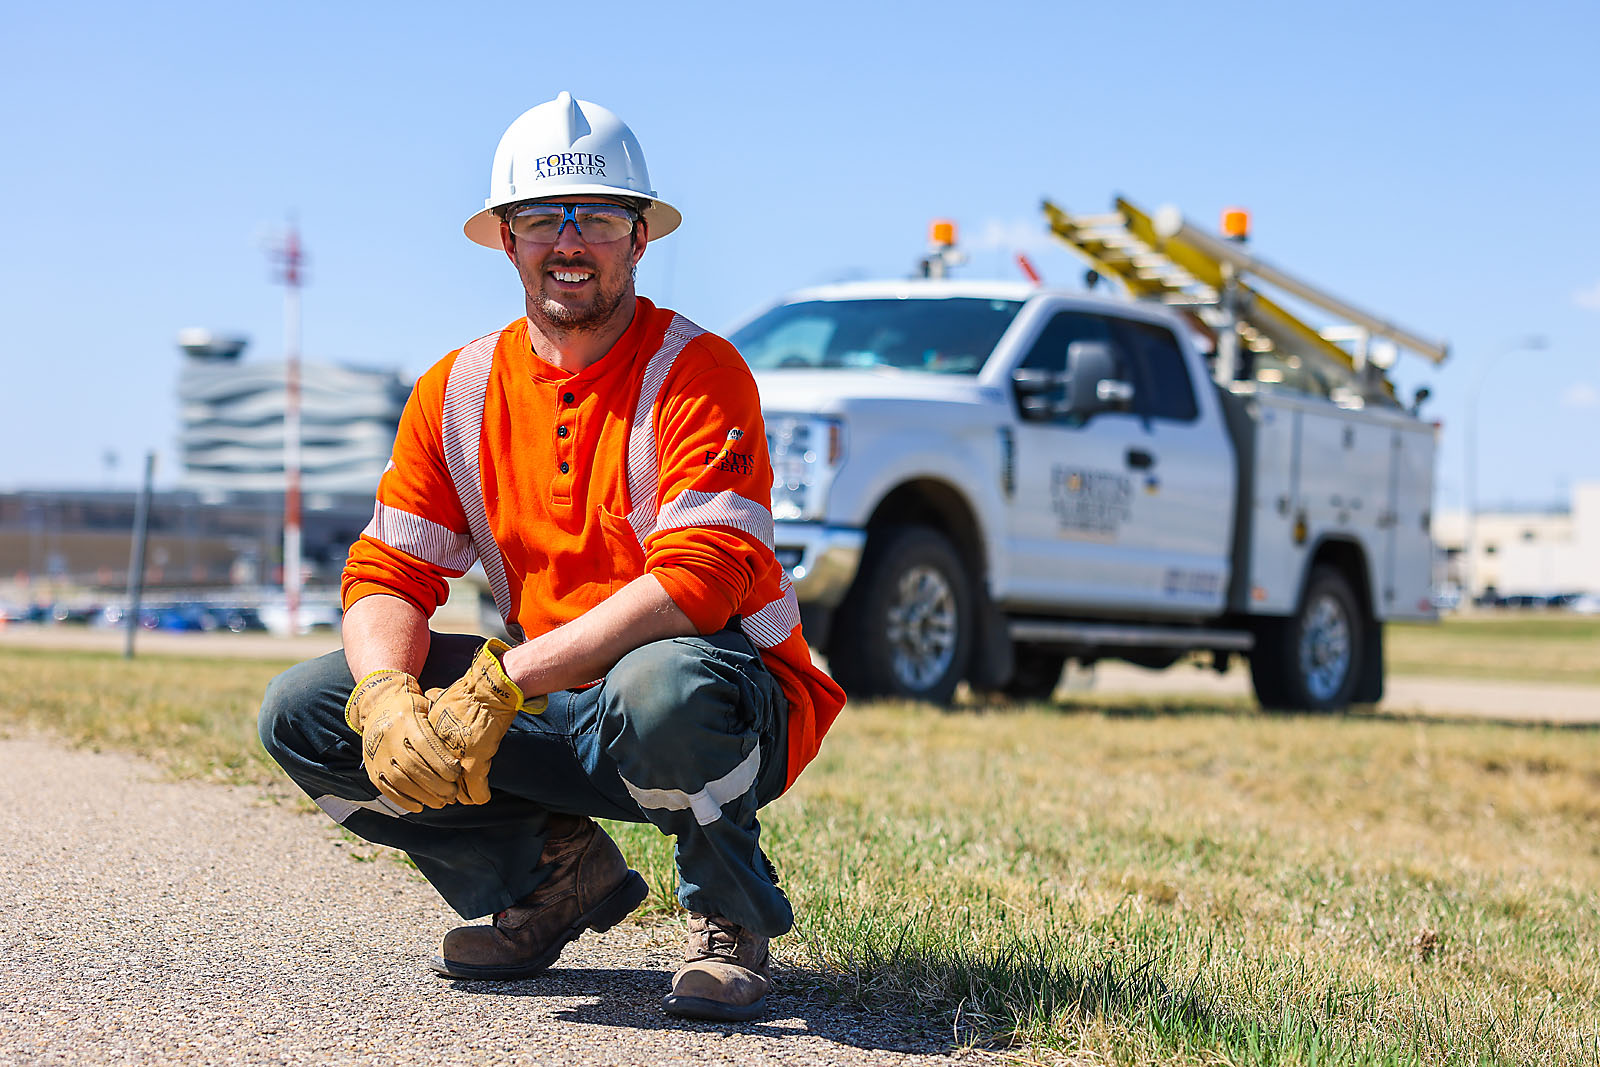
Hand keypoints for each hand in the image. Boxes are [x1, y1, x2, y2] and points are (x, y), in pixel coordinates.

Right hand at [345, 670, 459, 812]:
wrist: (378, 706)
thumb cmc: (411, 708)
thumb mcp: (427, 706)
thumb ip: (440, 726)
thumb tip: (463, 749)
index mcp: (405, 719)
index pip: (424, 745)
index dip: (442, 762)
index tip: (456, 774)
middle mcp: (388, 737)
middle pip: (413, 766)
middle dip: (436, 784)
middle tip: (452, 793)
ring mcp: (377, 754)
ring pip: (400, 780)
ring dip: (423, 795)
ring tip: (441, 802)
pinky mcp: (371, 768)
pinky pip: (386, 788)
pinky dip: (404, 800)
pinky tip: (420, 805)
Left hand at [425, 638, 547, 804]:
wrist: (487, 691)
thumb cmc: (468, 691)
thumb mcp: (441, 697)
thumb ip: (433, 703)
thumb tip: (430, 695)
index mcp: (426, 738)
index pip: (425, 766)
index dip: (432, 772)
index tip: (438, 776)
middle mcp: (437, 752)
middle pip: (438, 783)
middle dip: (445, 788)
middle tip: (451, 792)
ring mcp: (455, 760)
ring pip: (457, 792)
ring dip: (462, 794)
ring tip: (466, 796)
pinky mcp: (475, 764)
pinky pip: (477, 793)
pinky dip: (480, 795)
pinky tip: (481, 795)